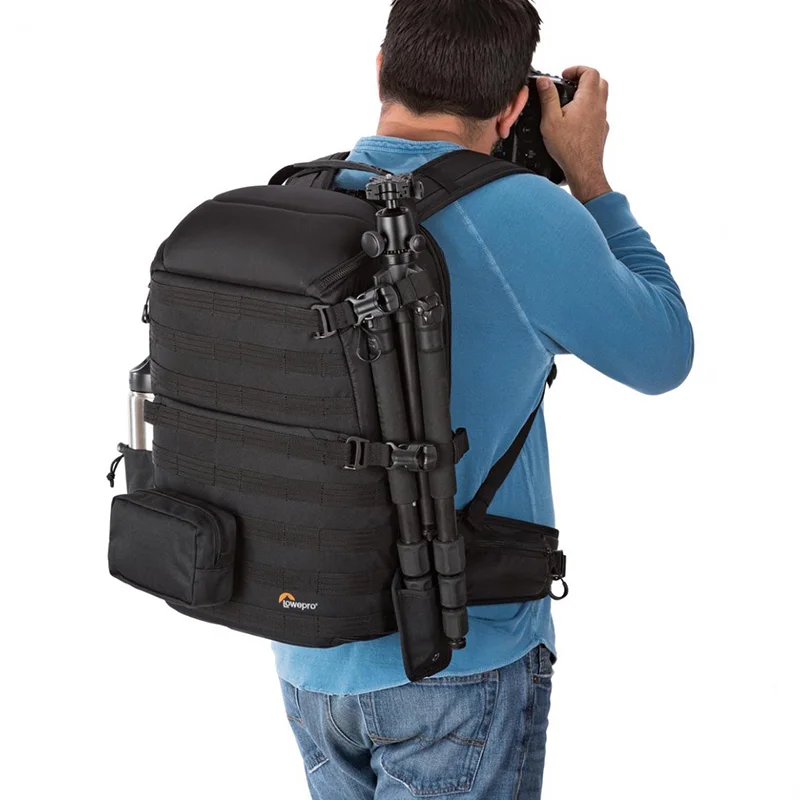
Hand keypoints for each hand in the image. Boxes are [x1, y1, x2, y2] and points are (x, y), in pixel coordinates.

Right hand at [537, 66, 612, 202]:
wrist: (583, 170)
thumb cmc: (568, 148)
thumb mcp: (550, 120)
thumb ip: (548, 98)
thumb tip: (544, 81)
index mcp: (588, 99)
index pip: (590, 72)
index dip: (577, 69)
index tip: (565, 75)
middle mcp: (599, 107)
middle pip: (600, 81)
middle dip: (585, 78)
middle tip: (570, 84)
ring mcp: (602, 119)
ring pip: (601, 97)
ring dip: (588, 93)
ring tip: (571, 101)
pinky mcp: (601, 131)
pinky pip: (599, 113)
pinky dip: (589, 109)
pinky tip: (576, 120)